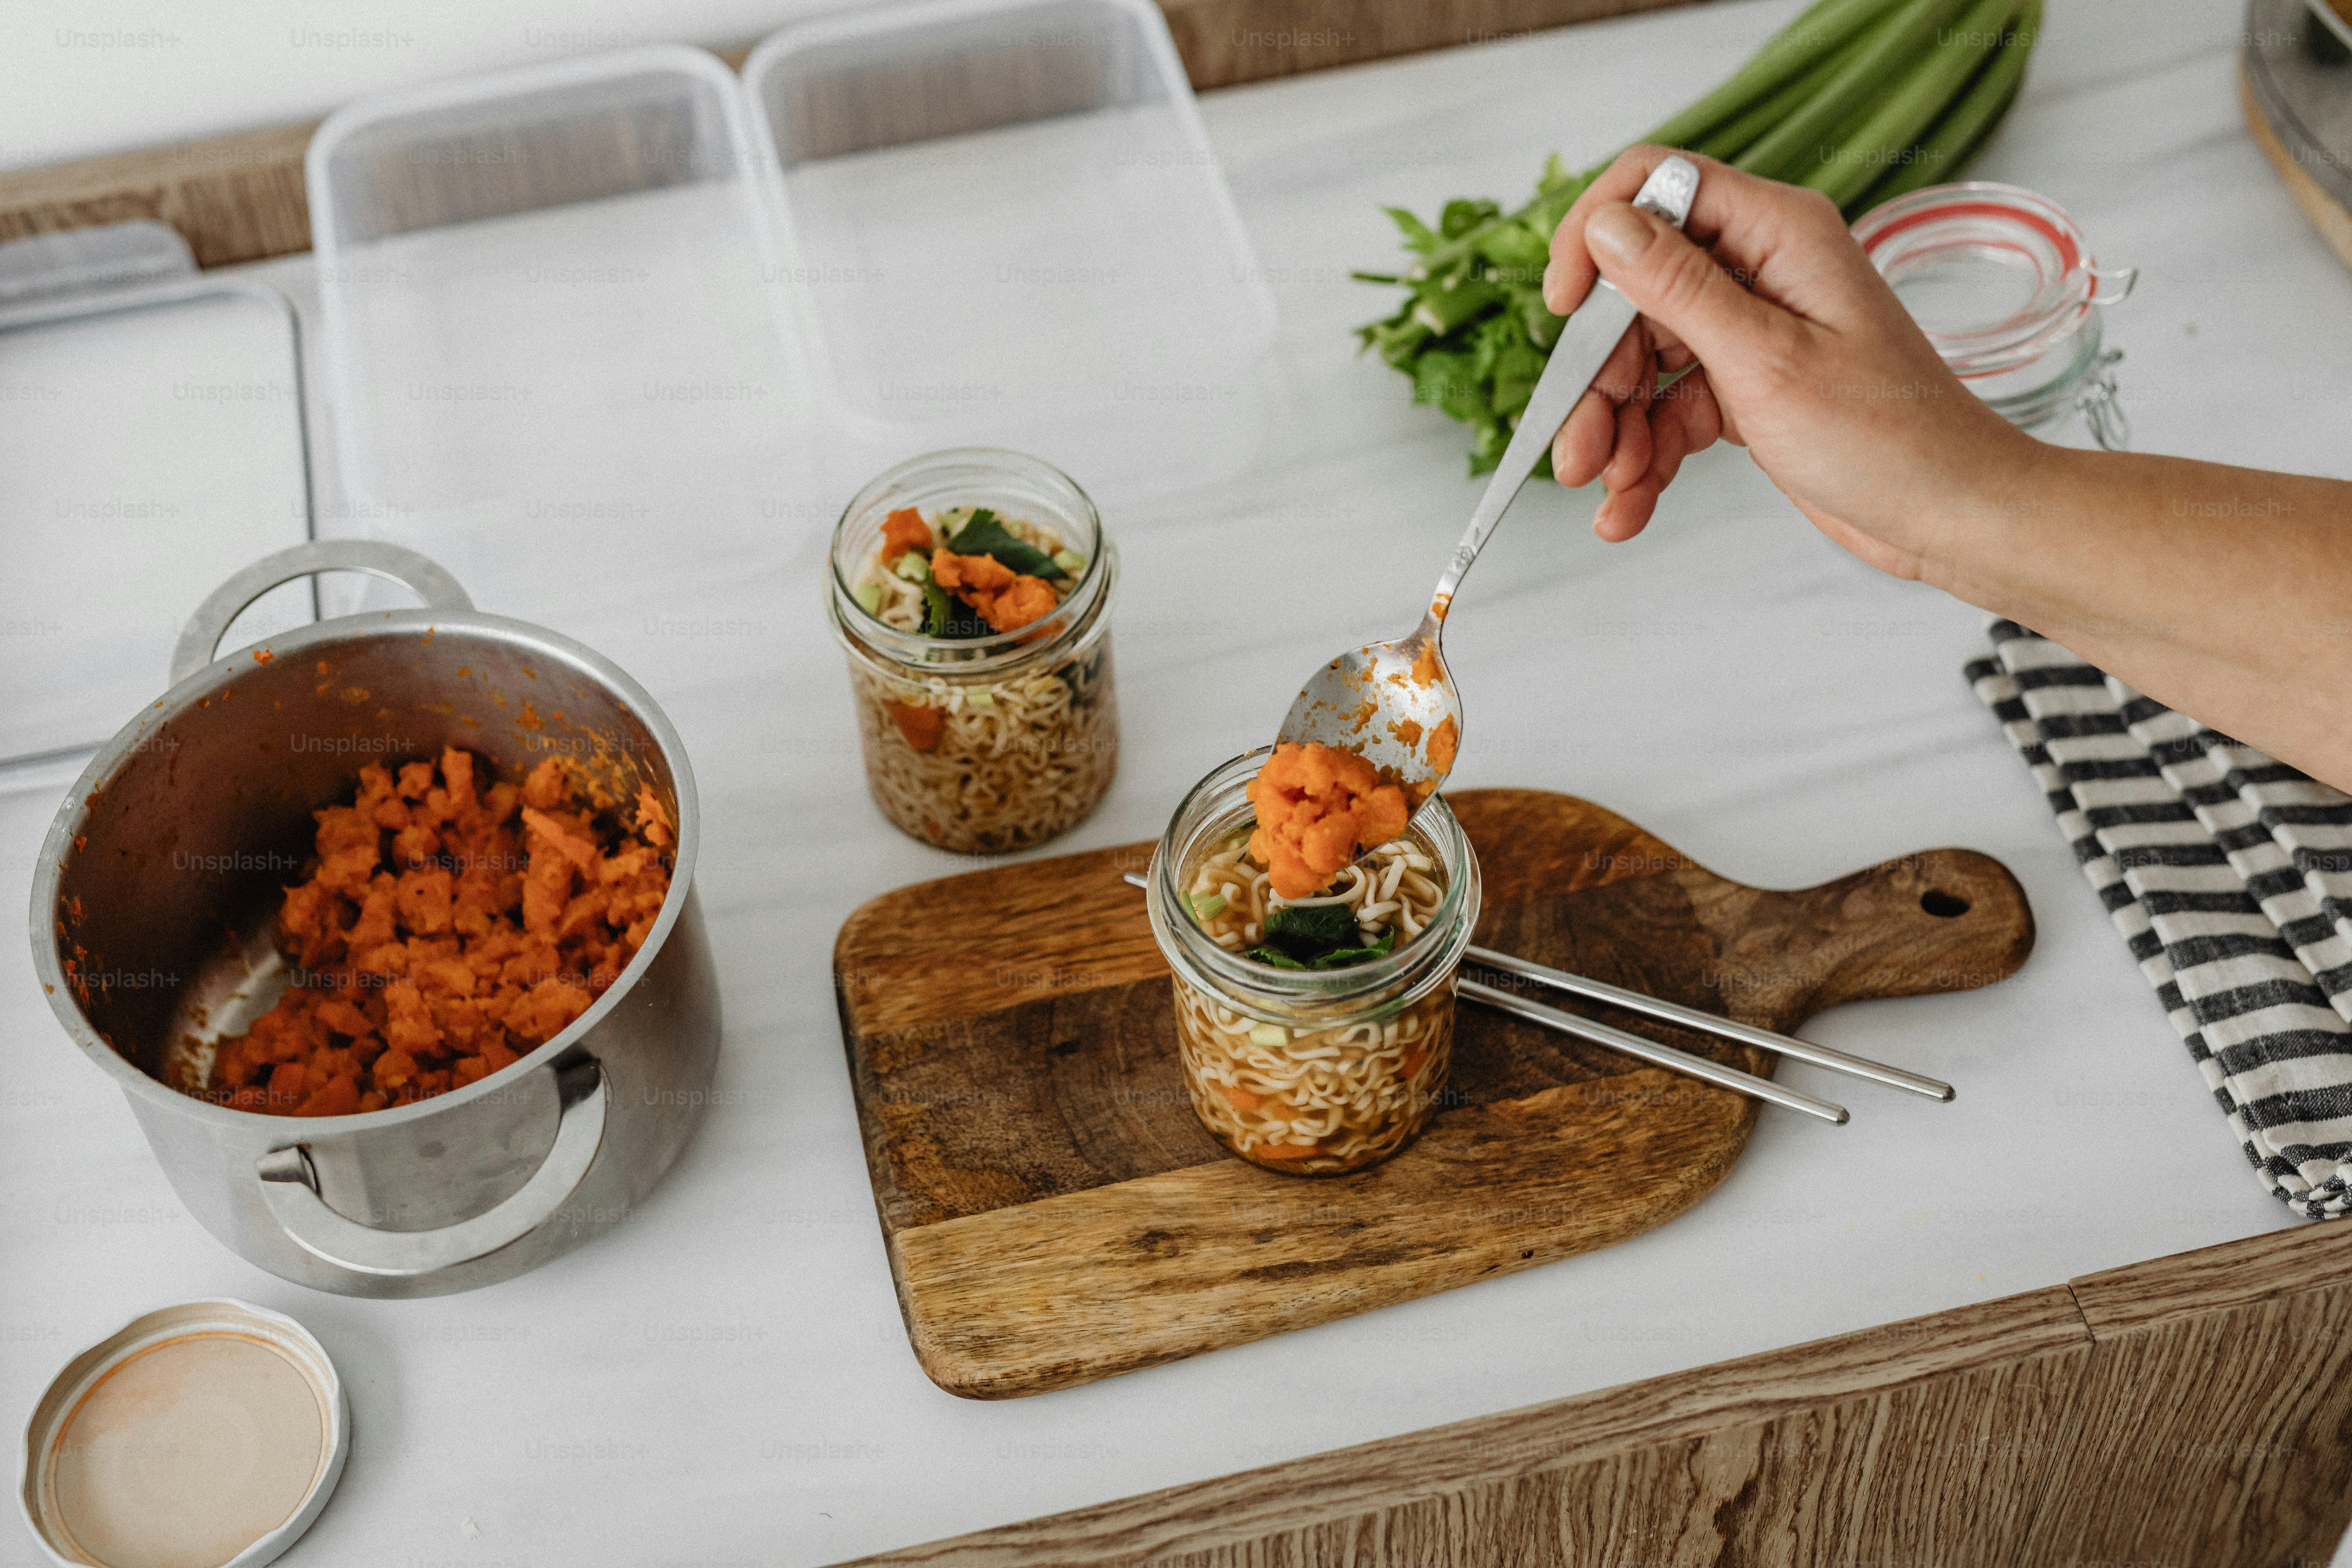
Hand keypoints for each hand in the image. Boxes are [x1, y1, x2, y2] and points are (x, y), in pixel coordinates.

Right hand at [1540, 146, 2033, 578]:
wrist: (1950, 514)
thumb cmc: (1890, 439)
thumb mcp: (1767, 361)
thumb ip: (1681, 288)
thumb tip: (1608, 226)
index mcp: (1778, 233)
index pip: (1656, 187)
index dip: (1595, 238)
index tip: (1564, 308)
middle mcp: (1762, 269)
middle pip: (1635, 293)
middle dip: (1598, 376)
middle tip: (1577, 450)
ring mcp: (1753, 329)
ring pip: (1643, 359)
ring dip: (1614, 429)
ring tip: (1610, 491)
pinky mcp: (1748, 385)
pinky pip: (1669, 408)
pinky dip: (1644, 456)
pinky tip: (1629, 506)